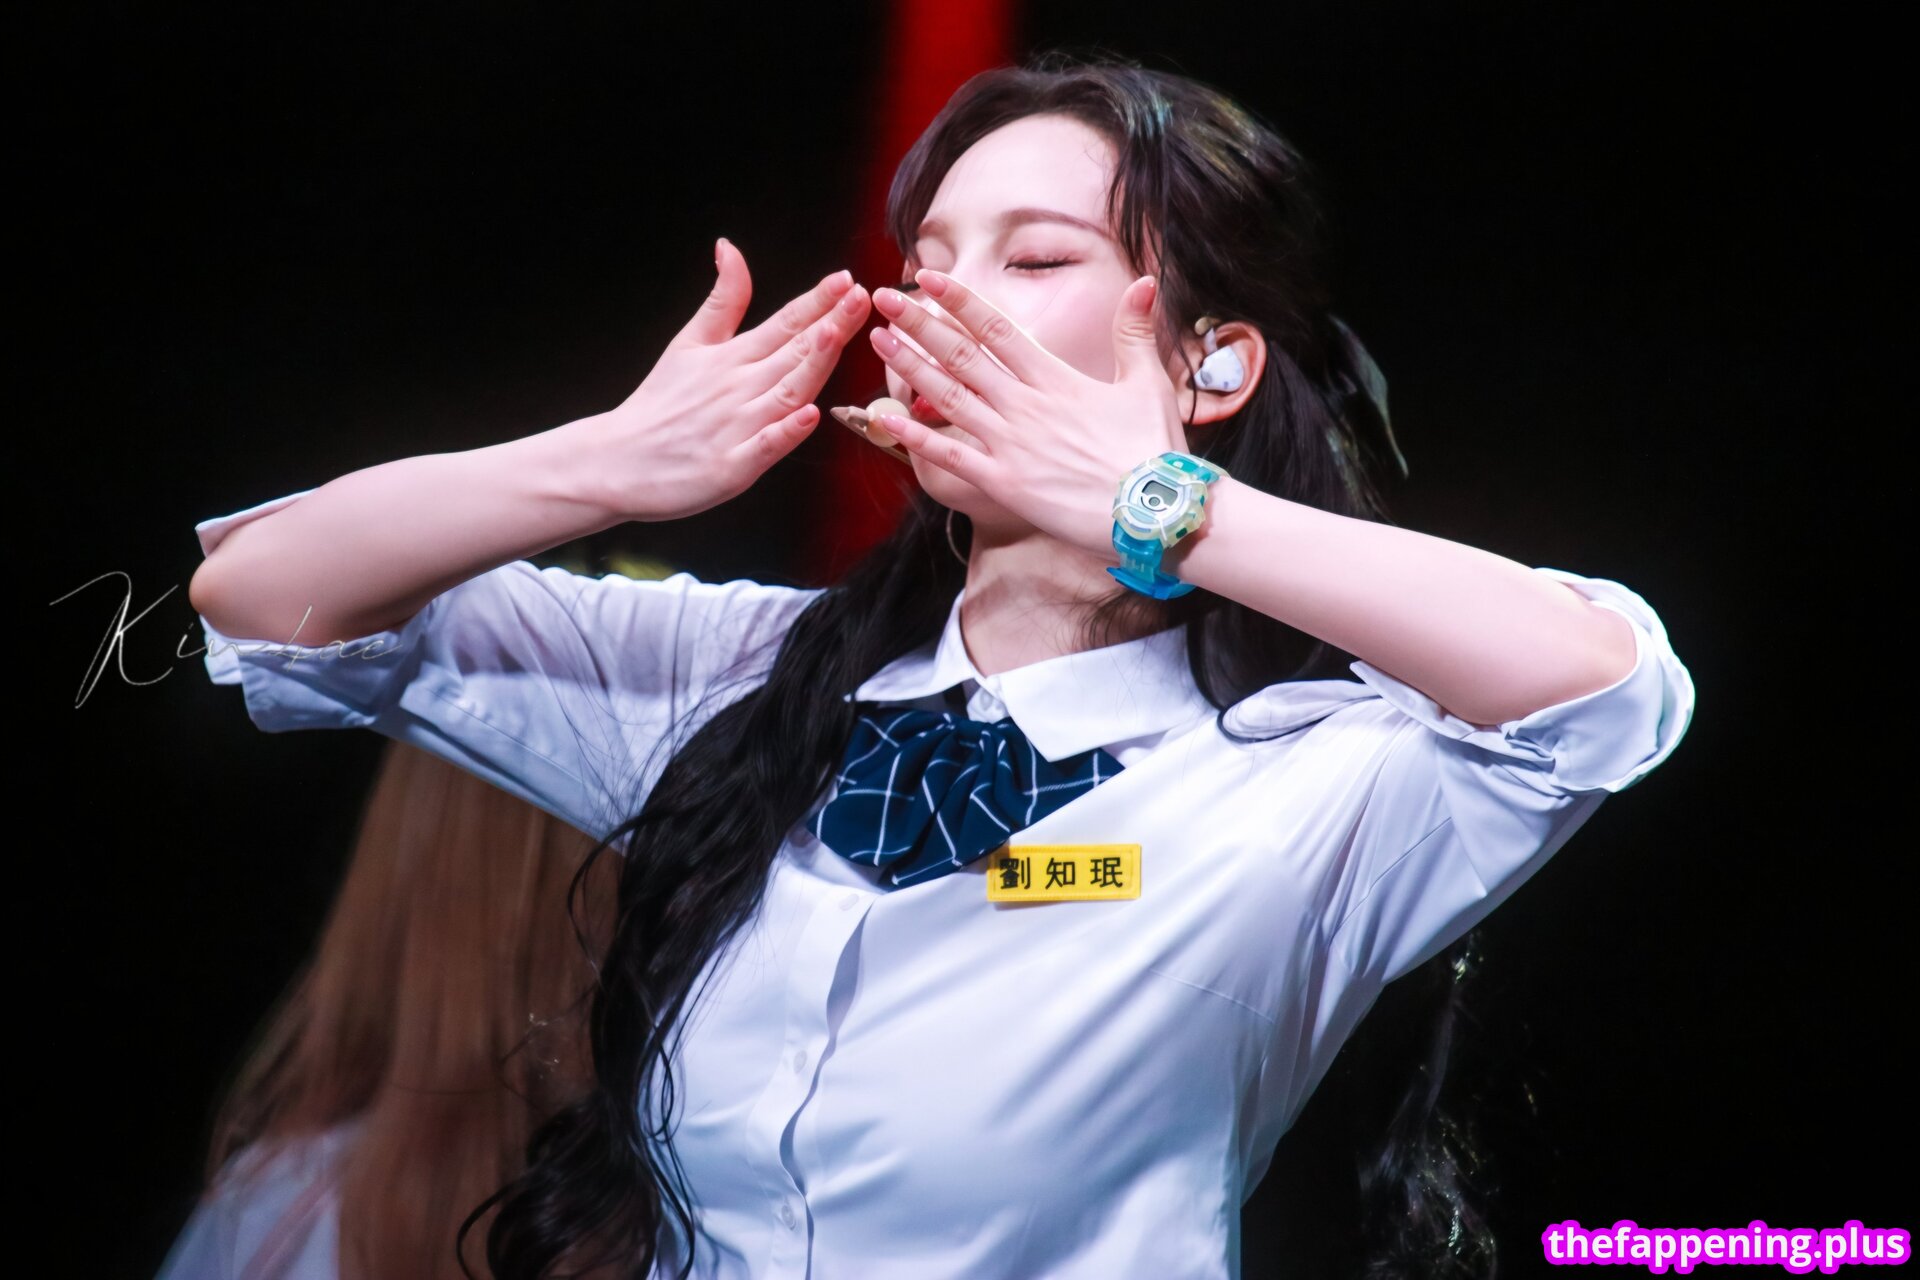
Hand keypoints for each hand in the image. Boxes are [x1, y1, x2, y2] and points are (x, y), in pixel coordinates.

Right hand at [598, 238, 870, 522]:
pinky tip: (809, 415)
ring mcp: (736, 428)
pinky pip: (764, 448)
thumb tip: (729, 247)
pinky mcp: (731, 468)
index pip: (784, 323)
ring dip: (812, 365)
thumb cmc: (660, 404)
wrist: (616, 461)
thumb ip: (721, 299)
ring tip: (836, 336)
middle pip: (793, 352)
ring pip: (785, 393)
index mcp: (732, 357)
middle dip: (830, 323)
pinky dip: (786, 432)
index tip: (845, 279)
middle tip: (860, 297)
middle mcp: (737, 387)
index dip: (816, 300)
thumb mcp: (688, 342)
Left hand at [864, 269, 1187, 557]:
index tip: (928, 278)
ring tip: (879, 341)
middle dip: (919, 324)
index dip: (959, 301)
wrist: (1154, 509)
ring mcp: (1008, 444)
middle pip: (960, 355)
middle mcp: (1023, 405)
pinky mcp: (1001, 483)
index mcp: (1054, 378)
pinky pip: (949, 456)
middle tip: (884, 298)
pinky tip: (885, 419)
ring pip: (947, 397)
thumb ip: (1133, 331)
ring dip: (909, 367)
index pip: (996, 329)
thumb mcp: (1148, 382)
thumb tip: (1143, 281)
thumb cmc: (1154, 449)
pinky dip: (915, 437)